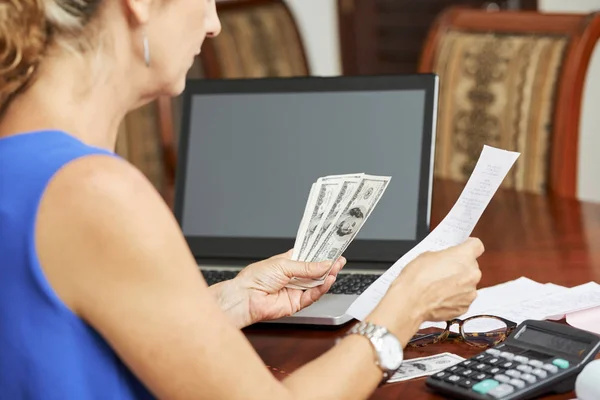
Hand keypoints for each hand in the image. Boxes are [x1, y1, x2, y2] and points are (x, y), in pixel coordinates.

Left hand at [232, 251, 345, 325]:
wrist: (246, 297)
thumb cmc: (256, 277)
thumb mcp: (283, 264)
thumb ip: (306, 266)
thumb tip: (325, 264)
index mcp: (288, 262)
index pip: (308, 257)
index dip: (321, 254)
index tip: (333, 250)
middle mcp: (293, 276)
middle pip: (315, 271)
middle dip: (328, 265)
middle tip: (339, 260)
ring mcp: (295, 290)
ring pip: (316, 283)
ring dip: (327, 276)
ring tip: (336, 268)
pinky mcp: (296, 303)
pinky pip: (313, 296)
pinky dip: (322, 288)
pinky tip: (328, 280)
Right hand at [367, 238, 483, 339]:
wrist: (411, 301)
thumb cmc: (417, 278)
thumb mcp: (427, 255)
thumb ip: (444, 256)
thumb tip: (446, 260)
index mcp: (464, 256)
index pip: (476, 245)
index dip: (468, 246)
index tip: (464, 248)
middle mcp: (472, 273)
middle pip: (471, 266)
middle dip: (460, 268)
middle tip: (444, 270)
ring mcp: (470, 292)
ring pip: (468, 284)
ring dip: (458, 284)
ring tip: (439, 286)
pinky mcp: (465, 306)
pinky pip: (463, 298)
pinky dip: (454, 297)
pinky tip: (440, 296)